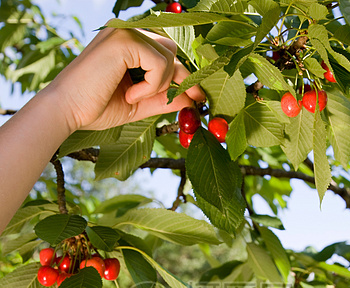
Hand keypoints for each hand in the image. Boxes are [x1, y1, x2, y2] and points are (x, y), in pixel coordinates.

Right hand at [47, 26, 203, 132]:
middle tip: (192, 100)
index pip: (166, 52)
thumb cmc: (96, 107)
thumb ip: (163, 98)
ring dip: (159, 84)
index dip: (184, 73)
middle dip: (182, 78)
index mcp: (128, 43)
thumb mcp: (138, 104)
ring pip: (168, 56)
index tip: (198, 95)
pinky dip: (151, 84)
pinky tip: (129, 94)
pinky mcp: (124, 40)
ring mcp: (125, 32)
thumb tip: (192, 98)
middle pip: (172, 50)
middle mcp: (128, 32)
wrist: (67, 110)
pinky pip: (158, 63)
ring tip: (134, 97)